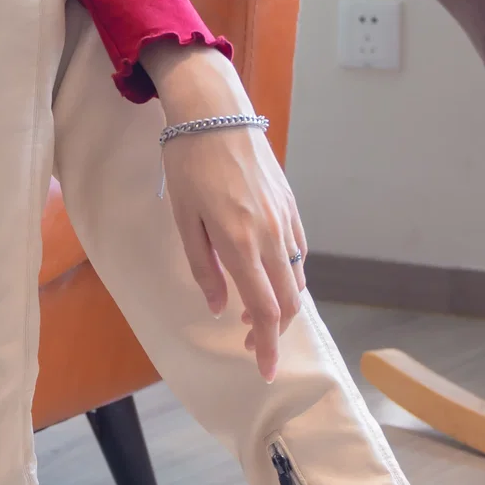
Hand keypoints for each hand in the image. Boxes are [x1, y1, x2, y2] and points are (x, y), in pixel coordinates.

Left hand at [140, 41, 307, 382]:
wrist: (216, 114)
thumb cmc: (189, 164)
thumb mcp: (184, 220)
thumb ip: (203, 268)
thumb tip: (217, 306)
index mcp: (240, 243)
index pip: (265, 309)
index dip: (269, 346)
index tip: (267, 371)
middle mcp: (271, 235)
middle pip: (287, 301)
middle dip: (274, 332)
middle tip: (252, 345)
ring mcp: (285, 219)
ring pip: (297, 277)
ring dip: (282, 304)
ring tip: (254, 313)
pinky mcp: (291, 205)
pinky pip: (300, 251)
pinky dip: (290, 274)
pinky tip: (270, 278)